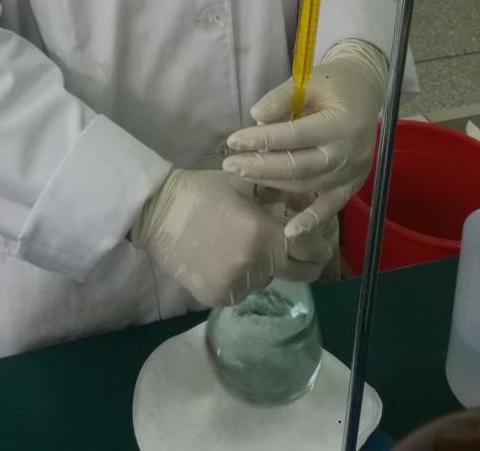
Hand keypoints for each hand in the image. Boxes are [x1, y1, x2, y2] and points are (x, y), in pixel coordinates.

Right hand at [129, 168, 332, 307]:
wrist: (156, 211)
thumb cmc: (202, 190)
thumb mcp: (244, 183)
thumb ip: (278, 194)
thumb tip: (308, 201)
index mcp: (262, 233)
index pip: (310, 250)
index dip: (320, 246)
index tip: (324, 243)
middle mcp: (253, 264)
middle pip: (297, 273)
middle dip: (304, 262)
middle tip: (302, 252)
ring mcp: (235, 284)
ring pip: (266, 281)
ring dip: (265, 267)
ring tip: (245, 246)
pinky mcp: (216, 296)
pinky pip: (243, 290)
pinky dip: (241, 278)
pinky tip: (225, 257)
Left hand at [222, 41, 386, 243]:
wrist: (366, 91)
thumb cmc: (334, 83)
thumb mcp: (308, 81)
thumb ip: (282, 97)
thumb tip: (255, 116)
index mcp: (339, 124)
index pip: (294, 136)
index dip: (262, 140)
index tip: (233, 141)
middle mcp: (347, 153)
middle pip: (297, 166)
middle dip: (260, 167)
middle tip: (229, 165)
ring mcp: (351, 173)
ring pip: (307, 185)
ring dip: (272, 183)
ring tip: (243, 174)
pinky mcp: (352, 185)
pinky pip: (330, 207)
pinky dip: (311, 220)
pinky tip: (289, 232)